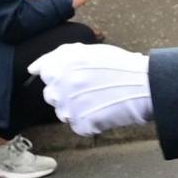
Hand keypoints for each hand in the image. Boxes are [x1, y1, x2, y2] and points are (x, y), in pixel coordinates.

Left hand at [32, 42, 153, 136]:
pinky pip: (78, 125)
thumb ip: (57, 57)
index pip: (44, 72)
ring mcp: (68, 109)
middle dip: (66, 92)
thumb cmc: (119, 64)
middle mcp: (58, 87)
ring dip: (76, 108)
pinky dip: (90, 121)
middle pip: (51, 95)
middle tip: (89, 88)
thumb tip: (34, 68)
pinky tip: (104, 110)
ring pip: (63, 112)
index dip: (60, 74)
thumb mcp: (86, 51)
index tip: (73, 76)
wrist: (143, 85)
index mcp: (58, 66)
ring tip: (98, 100)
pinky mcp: (80, 125)